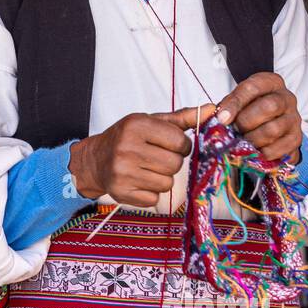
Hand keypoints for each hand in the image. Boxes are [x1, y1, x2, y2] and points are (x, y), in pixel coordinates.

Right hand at [68, 104, 216, 206]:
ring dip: (162, 178)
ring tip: (146, 169)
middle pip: (175, 164)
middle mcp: (127, 148)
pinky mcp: (121, 192)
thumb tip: (212, 109)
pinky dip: (150, 192)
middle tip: (156, 157)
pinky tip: (138, 181)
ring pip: (167, 183)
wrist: (95, 160)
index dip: (181, 145)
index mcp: (136, 125)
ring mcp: (123, 172)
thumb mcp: (151, 123)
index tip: (170, 145)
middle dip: (171, 162)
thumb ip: (182, 119)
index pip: (180, 141)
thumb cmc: (127, 139)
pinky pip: (155, 198)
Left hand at [215, 72, 301, 162]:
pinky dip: (262, 153)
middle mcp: (286, 98)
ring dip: (253, 139)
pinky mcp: (296, 139)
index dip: (235, 104)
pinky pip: (279, 149)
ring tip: (242, 142)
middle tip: (235, 130)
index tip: (222, 118)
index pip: (253, 88)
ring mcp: (294, 119)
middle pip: (269, 107)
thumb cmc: (249, 109)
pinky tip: (254, 151)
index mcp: (270, 83)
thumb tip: (217, 116)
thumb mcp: (237, 101)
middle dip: (246, 121)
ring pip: (274, 129)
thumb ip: (227, 106)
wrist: (269, 125)